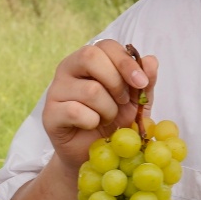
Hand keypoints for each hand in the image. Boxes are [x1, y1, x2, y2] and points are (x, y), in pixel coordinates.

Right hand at [40, 39, 157, 167]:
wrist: (97, 153)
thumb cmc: (115, 121)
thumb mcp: (137, 101)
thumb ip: (145, 81)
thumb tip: (151, 61)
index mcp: (89, 59)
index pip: (105, 46)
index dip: (125, 62)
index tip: (141, 82)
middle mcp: (68, 68)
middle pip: (90, 56)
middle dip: (116, 82)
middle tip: (123, 101)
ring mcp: (56, 90)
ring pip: (90, 90)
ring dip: (108, 110)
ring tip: (107, 118)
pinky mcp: (49, 113)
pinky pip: (76, 111)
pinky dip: (92, 122)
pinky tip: (91, 126)